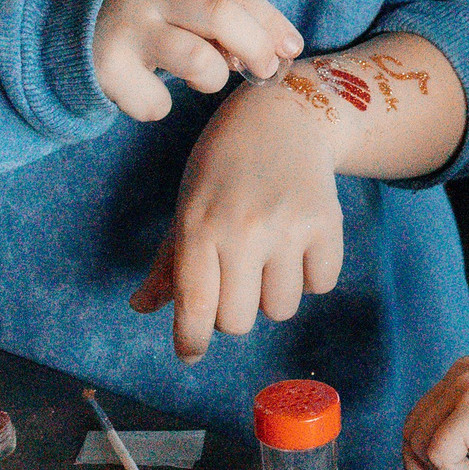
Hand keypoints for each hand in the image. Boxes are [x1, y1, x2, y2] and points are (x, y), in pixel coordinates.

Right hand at [92, 0, 303, 120]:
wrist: (57, 37)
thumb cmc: (137, 25)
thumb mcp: (173, 7)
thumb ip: (216, 20)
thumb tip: (271, 50)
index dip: (270, 21)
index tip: (292, 47)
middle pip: (221, 14)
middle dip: (256, 47)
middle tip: (265, 71)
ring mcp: (126, 29)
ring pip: (196, 60)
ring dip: (212, 79)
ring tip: (202, 80)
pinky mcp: (107, 68)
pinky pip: (156, 103)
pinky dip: (160, 107)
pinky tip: (148, 94)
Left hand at [128, 81, 344, 358]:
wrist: (284, 117)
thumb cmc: (223, 165)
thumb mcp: (188, 205)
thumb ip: (168, 261)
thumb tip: (142, 307)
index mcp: (199, 226)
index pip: (195, 307)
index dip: (190, 341)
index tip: (190, 352)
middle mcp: (243, 230)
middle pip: (238, 321)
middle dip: (233, 312)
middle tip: (234, 282)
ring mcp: (288, 227)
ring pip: (281, 309)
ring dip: (272, 295)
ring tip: (268, 258)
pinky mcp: (326, 223)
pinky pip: (320, 285)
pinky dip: (309, 276)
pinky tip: (297, 246)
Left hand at [401, 356, 468, 469]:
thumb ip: (458, 434)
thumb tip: (421, 468)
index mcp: (464, 373)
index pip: (418, 417)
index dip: (417, 458)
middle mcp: (460, 373)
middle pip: (412, 429)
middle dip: (423, 468)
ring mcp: (466, 386)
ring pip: (423, 444)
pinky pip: (441, 454)